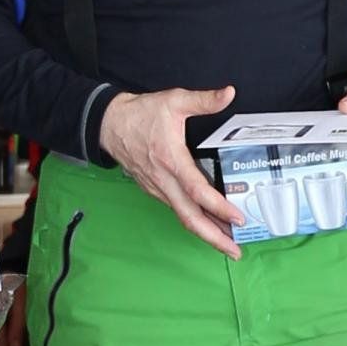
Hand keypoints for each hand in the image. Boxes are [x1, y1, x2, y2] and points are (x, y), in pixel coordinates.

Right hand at [100, 85, 241, 254]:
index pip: (197, 192)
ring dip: (206, 232)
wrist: (108, 124)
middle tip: (235, 251)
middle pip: (189, 218)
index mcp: (171, 160)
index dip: (218, 207)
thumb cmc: (140, 114)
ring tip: (229, 243)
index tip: (238, 218)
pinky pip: (177, 210)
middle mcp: (163, 180)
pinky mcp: (154, 189)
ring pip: (183, 217)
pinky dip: (194, 221)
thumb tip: (228, 93)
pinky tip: (209, 224)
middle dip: (213, 238)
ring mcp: (157, 188)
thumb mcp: (174, 100)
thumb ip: (203, 100)